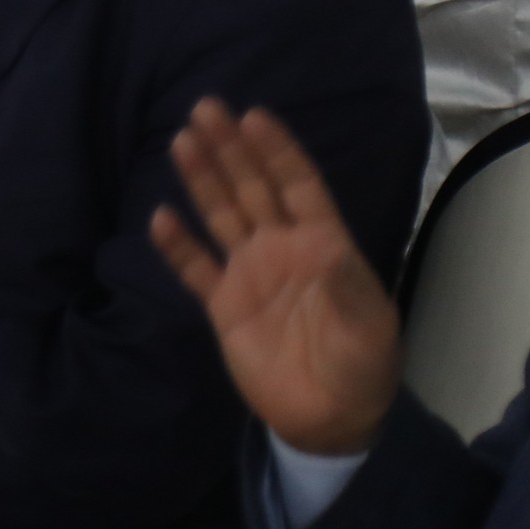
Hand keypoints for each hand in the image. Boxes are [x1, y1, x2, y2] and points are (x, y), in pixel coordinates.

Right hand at [147, 99, 400, 457]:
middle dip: (232, 149)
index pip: (298, 186)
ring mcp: (250, 275)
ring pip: (222, 215)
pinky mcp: (224, 306)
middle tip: (207, 108)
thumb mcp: (368, 330)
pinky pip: (195, 269)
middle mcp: (282, 249)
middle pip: (253, 188)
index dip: (277, 152)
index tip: (255, 116)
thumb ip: (345, 288)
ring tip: (182, 141)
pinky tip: (160, 218)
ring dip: (204, 179)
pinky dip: (178, 246)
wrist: (331, 420)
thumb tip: (326, 249)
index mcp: (323, 245)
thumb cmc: (363, 368)